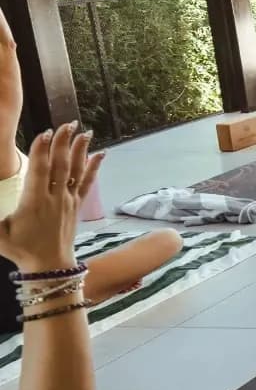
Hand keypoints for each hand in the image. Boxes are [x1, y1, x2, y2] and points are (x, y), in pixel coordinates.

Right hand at [0, 125, 101, 274]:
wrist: (49, 266)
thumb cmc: (20, 249)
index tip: (44, 133)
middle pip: (60, 165)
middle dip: (63, 143)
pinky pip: (88, 183)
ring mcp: (68, 201)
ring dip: (80, 150)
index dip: (41, 151)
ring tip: (85, 132)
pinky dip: (94, 167)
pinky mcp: (77, 206)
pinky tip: (101, 154)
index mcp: (34, 202)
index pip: (39, 171)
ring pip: (76, 171)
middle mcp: (54, 198)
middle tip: (67, 123)